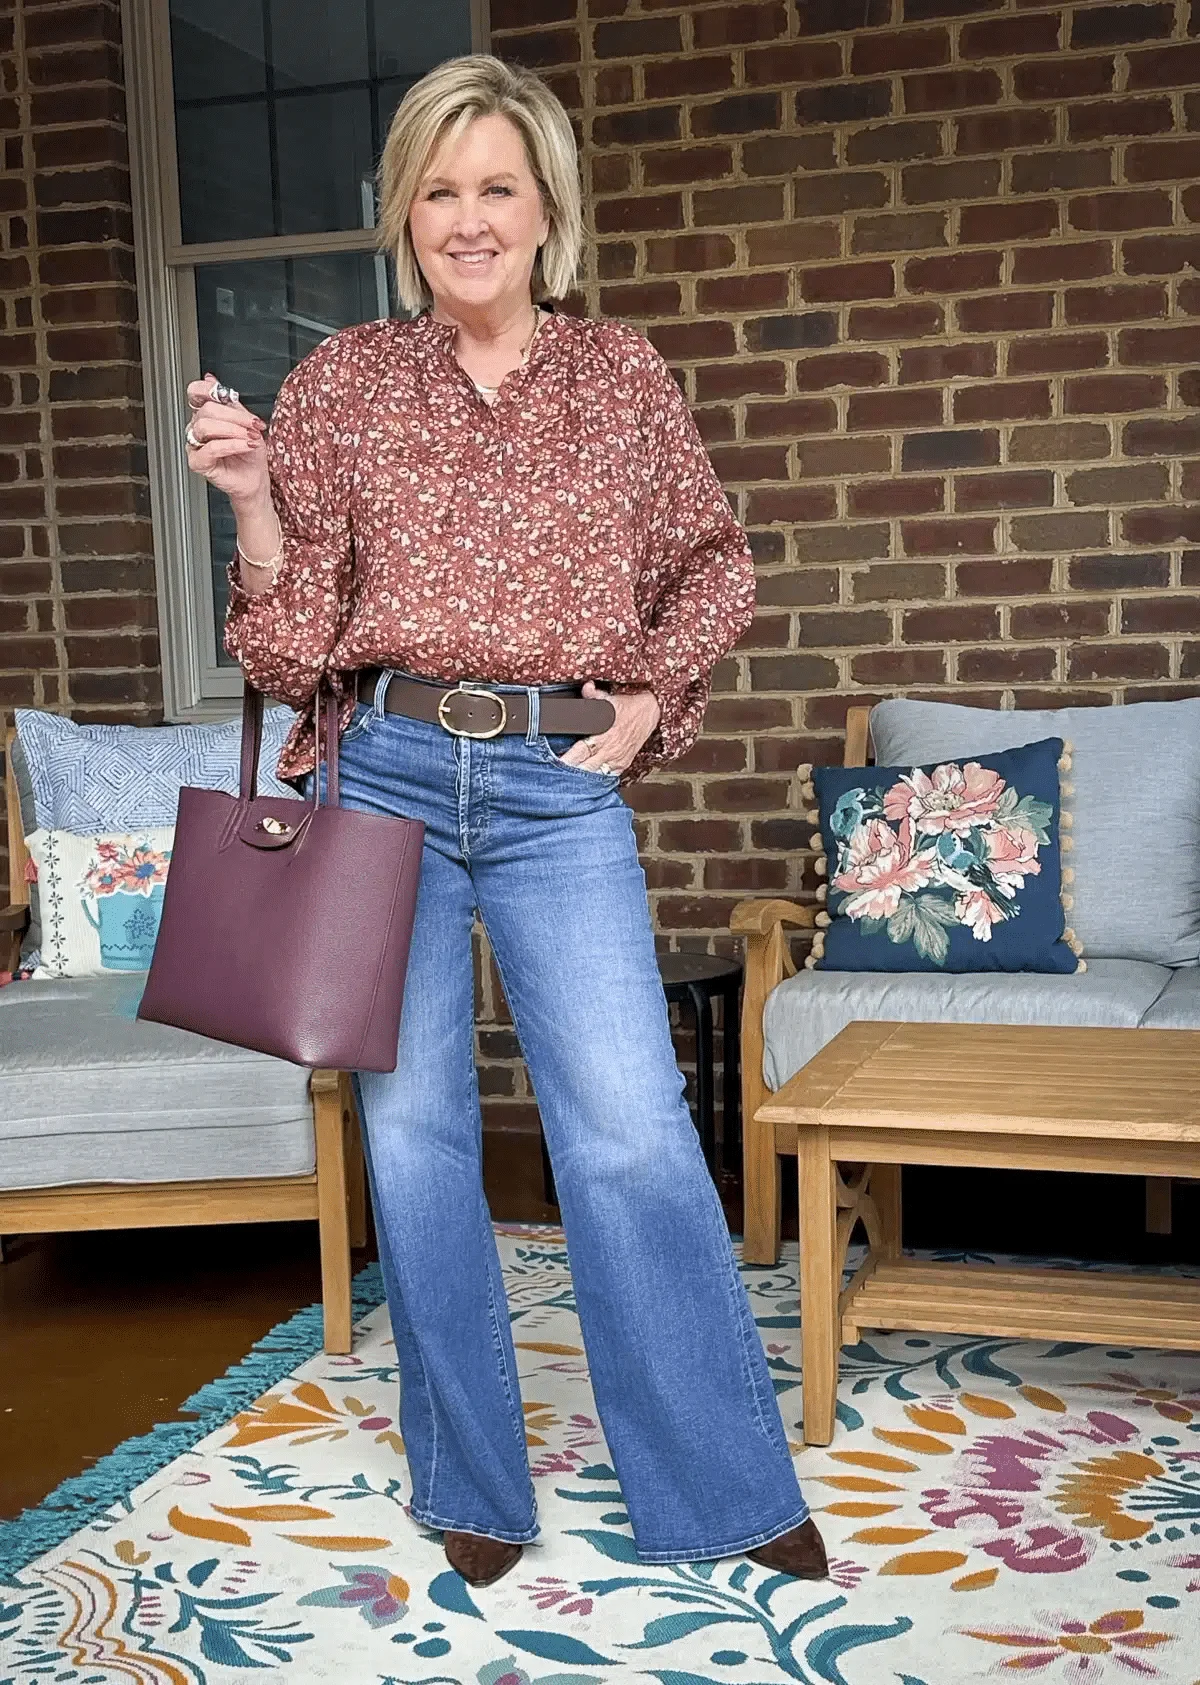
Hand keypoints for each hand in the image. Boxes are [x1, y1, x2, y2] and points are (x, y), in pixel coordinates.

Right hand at [184, 372, 268, 504]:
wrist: (256, 480)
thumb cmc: (251, 455)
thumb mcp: (246, 422)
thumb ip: (230, 402)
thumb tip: (211, 379)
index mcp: (206, 415)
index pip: (195, 392)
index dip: (208, 389)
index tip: (230, 396)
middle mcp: (197, 428)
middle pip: (207, 410)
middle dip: (235, 416)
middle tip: (254, 425)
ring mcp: (195, 445)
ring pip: (206, 426)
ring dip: (234, 430)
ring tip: (250, 437)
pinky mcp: (198, 462)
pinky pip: (211, 448)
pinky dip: (232, 445)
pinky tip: (246, 446)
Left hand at [559, 680, 660, 773]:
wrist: (651, 712)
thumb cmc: (629, 706)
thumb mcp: (610, 698)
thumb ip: (594, 696)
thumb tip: (586, 687)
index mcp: (603, 734)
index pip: (581, 751)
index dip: (568, 760)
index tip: (557, 765)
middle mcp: (610, 749)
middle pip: (586, 768)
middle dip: (571, 773)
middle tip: (558, 777)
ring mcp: (617, 759)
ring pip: (596, 775)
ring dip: (583, 779)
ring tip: (569, 783)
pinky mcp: (623, 763)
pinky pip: (608, 776)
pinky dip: (597, 780)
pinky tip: (587, 782)